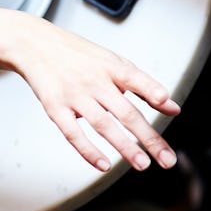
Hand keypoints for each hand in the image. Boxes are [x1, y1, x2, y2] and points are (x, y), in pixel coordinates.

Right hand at [0, 10, 179, 172]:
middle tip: (166, 159)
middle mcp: (95, 81)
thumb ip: (145, 87)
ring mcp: (74, 96)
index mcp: (112, 68)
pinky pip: (72, 133)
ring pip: (103, 125)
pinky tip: (104, 165)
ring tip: (142, 164)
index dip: (150, 88)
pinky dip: (88, 150)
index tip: (164, 99)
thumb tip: (174, 108)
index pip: (134, 77)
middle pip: (125, 112)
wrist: (36, 45)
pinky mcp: (55, 108)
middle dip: (148, 138)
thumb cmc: (82, 57)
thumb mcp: (117, 64)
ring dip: (124, 147)